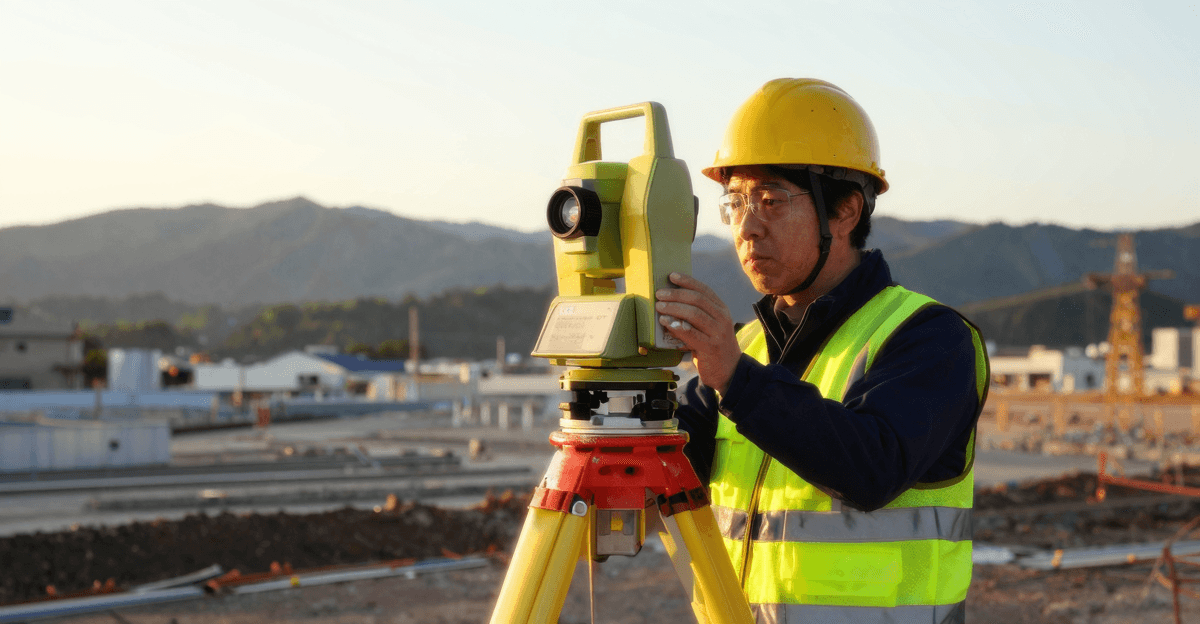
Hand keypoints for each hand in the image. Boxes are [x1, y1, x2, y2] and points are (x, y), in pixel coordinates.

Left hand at [655, 272, 741, 393]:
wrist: (729, 372)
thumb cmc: (713, 347)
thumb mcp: (709, 327)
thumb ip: (696, 315)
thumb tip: (670, 302)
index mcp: (721, 310)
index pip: (704, 290)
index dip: (687, 281)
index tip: (671, 276)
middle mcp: (722, 318)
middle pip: (698, 299)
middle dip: (676, 294)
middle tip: (659, 293)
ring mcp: (718, 332)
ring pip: (694, 314)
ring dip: (674, 308)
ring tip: (659, 306)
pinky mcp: (710, 347)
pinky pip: (691, 333)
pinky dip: (676, 326)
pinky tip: (665, 322)